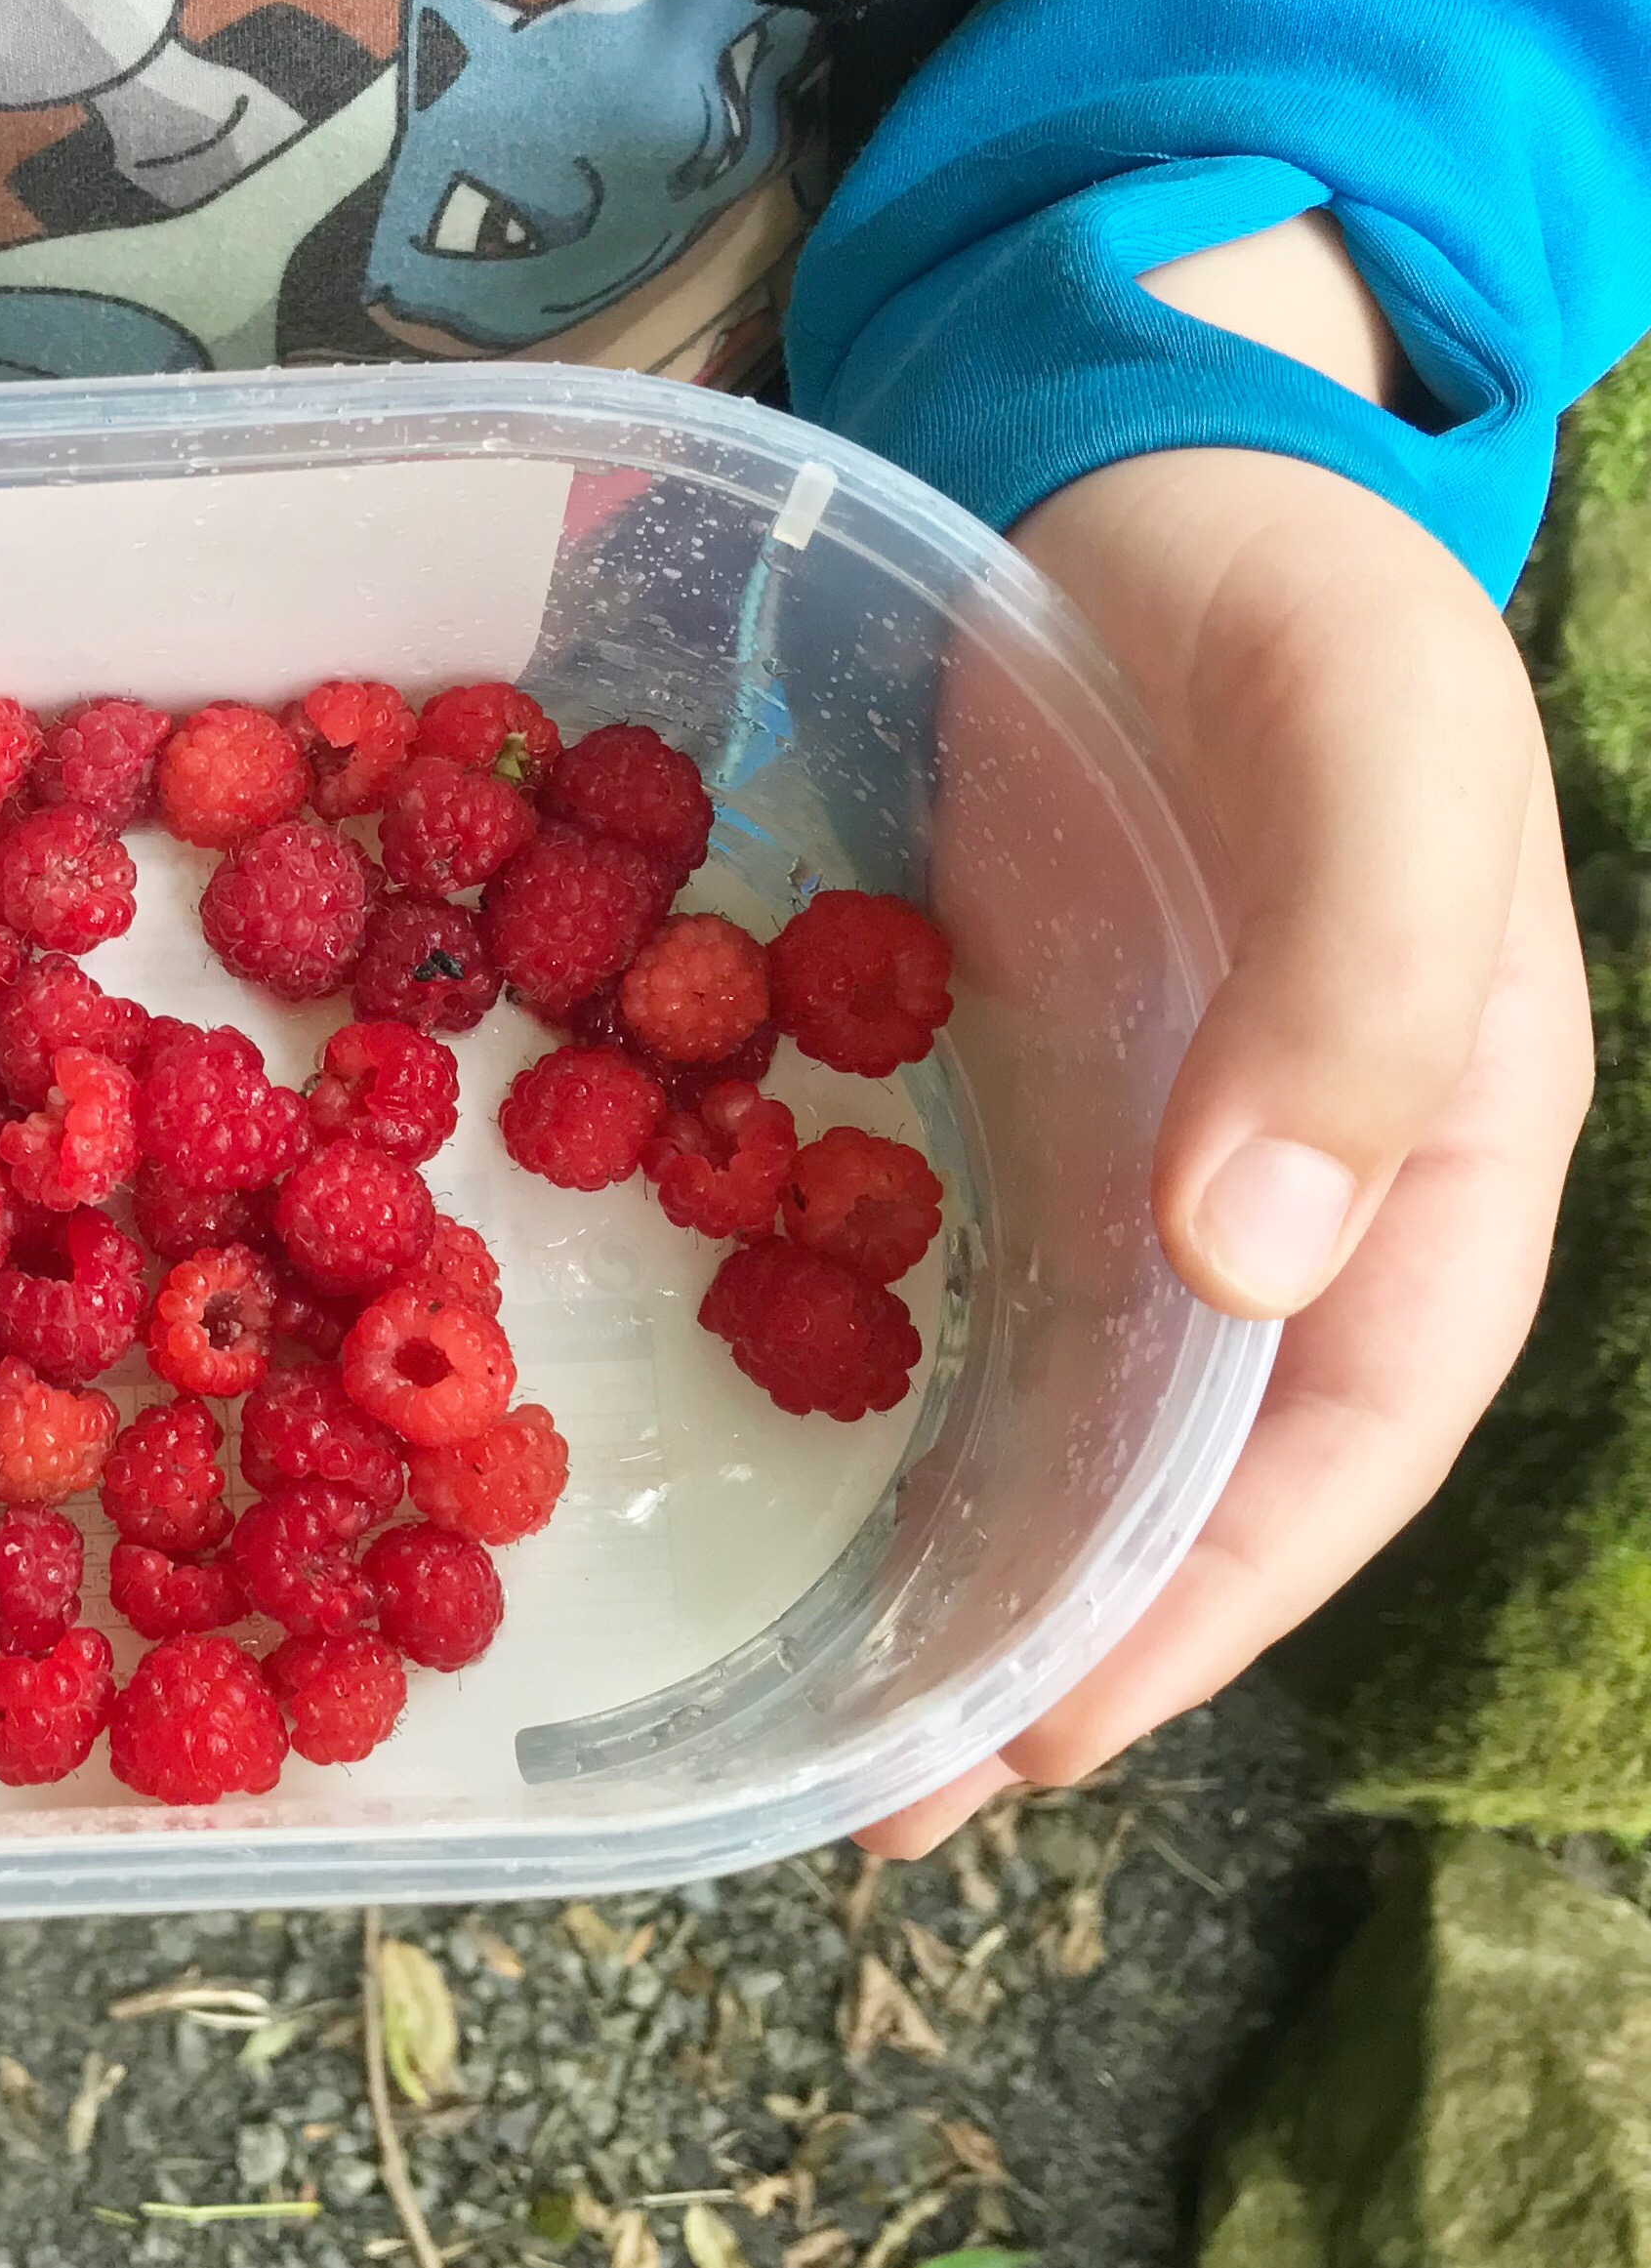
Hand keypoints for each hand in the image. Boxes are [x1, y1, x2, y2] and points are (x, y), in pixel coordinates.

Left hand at [856, 441, 1591, 1852]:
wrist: (1158, 476)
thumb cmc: (1303, 607)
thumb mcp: (1375, 768)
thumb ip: (1353, 1001)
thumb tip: (1260, 1268)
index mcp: (1443, 1153)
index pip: (1352, 1443)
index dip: (1216, 1605)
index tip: (1055, 1730)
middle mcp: (1309, 1190)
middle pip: (1210, 1475)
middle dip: (1074, 1639)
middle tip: (899, 1791)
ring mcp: (1169, 1150)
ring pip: (1097, 1412)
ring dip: (988, 1562)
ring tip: (849, 1709)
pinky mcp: (1045, 1093)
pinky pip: (993, 1295)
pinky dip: (922, 1406)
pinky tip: (823, 1481)